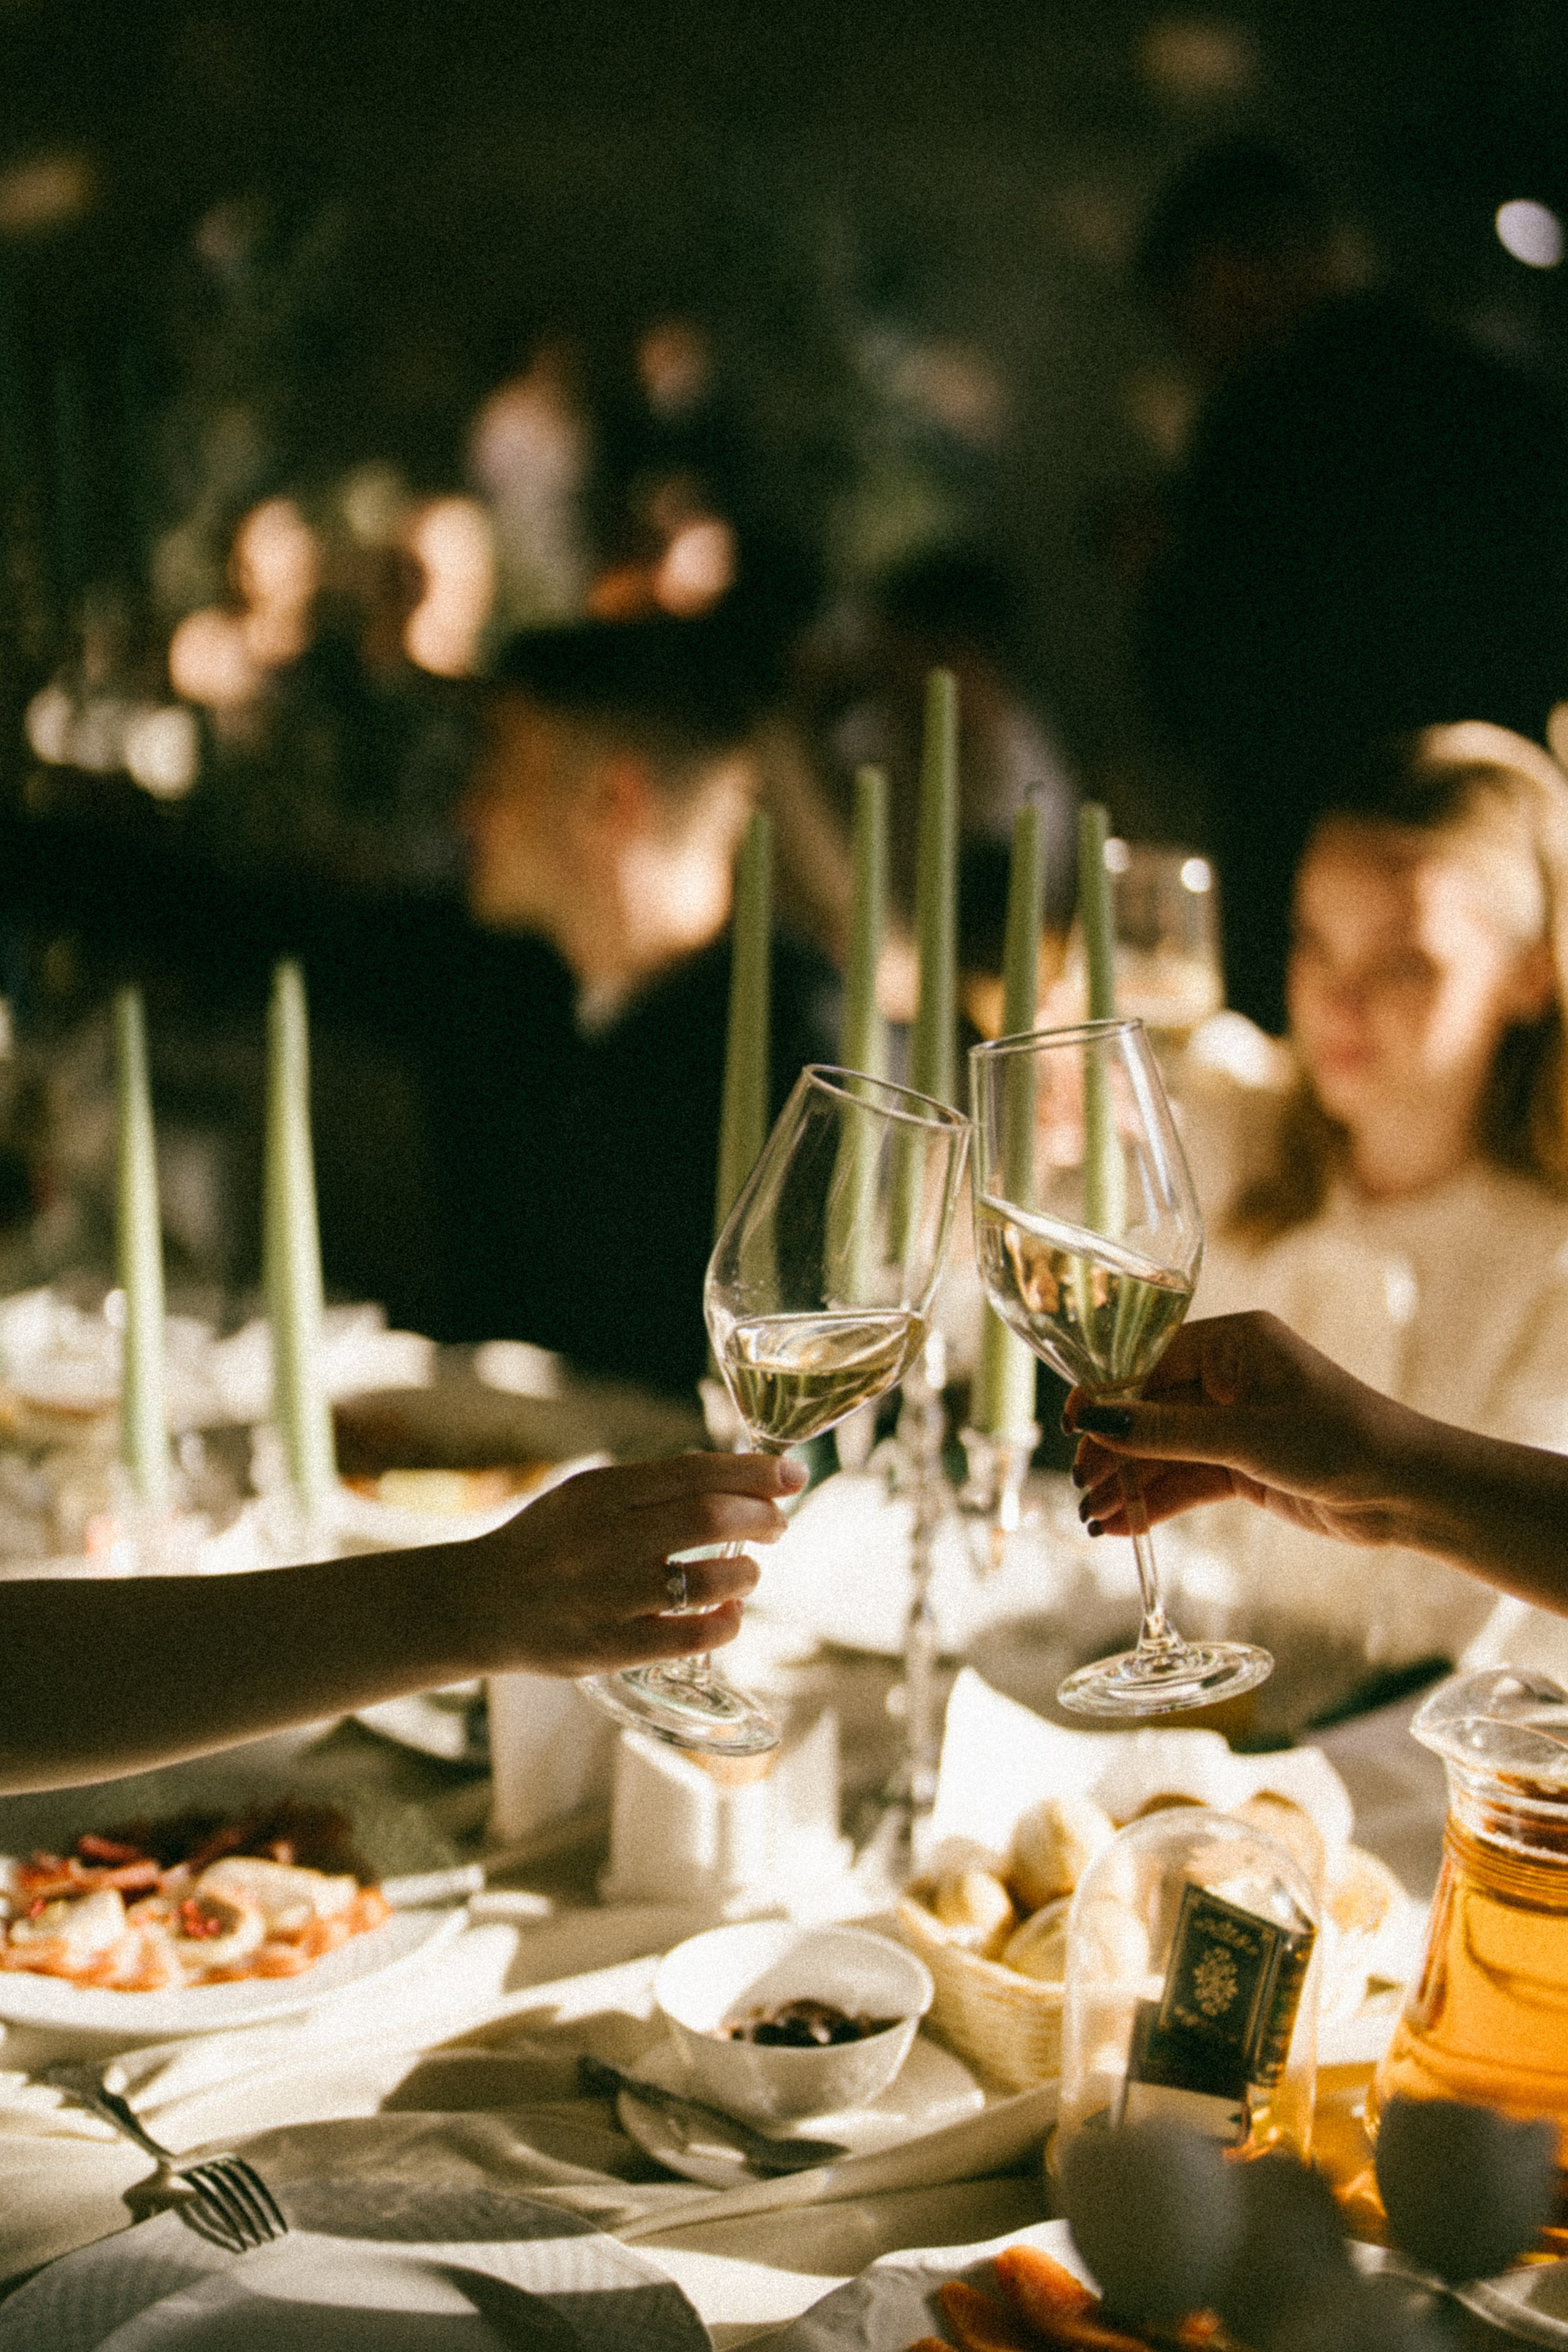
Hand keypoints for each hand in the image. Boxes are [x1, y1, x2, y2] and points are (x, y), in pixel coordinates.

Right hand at [468, 1450, 807, 1675]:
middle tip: (778, 1524)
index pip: (695, 1471)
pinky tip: (730, 1612)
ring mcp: (607, 1597)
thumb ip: (648, 1489)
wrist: (476, 1605)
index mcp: (598, 1493)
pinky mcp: (609, 1649)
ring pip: (709, 1579)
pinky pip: (691, 1636)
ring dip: (746, 1571)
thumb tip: (732, 1480)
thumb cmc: (545, 1545)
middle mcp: (603, 1540)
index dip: (754, 1472)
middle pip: (711, 1516)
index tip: (790, 1475)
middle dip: (762, 1517)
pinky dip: (726, 1621)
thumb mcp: (583, 1496)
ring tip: (747, 1570)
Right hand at [1064, 1311, 1413, 1548]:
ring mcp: (1236, 1422)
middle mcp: (1231, 1376)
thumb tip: (1093, 1418)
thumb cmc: (1338, 1442)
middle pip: (1150, 1409)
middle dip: (1113, 1448)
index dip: (1106, 1394)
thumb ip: (1164, 1431)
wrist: (1408, 1492)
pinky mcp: (1244, 1465)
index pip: (1148, 1361)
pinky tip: (1123, 1526)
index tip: (1070, 1427)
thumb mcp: (1244, 1438)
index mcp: (1234, 1343)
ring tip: (1092, 1518)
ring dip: (1130, 1482)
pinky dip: (1157, 1501)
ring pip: (1164, 1450)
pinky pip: (1186, 1479)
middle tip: (1079, 1484)